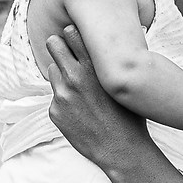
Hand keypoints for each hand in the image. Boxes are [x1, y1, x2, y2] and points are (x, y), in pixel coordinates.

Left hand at [43, 25, 147, 165]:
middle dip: (60, 47)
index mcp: (94, 66)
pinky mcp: (55, 112)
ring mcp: (62, 95)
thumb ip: (108, 63)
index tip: (77, 39)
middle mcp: (75, 77)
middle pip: (54, 44)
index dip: (73, 35)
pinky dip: (65, 100)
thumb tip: (105, 45)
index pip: (71, 32)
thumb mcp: (122, 82)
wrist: (122, 150)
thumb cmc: (129, 115)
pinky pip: (55, 97)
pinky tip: (80, 111)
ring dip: (63, 75)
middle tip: (68, 54)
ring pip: (53, 70)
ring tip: (81, 90)